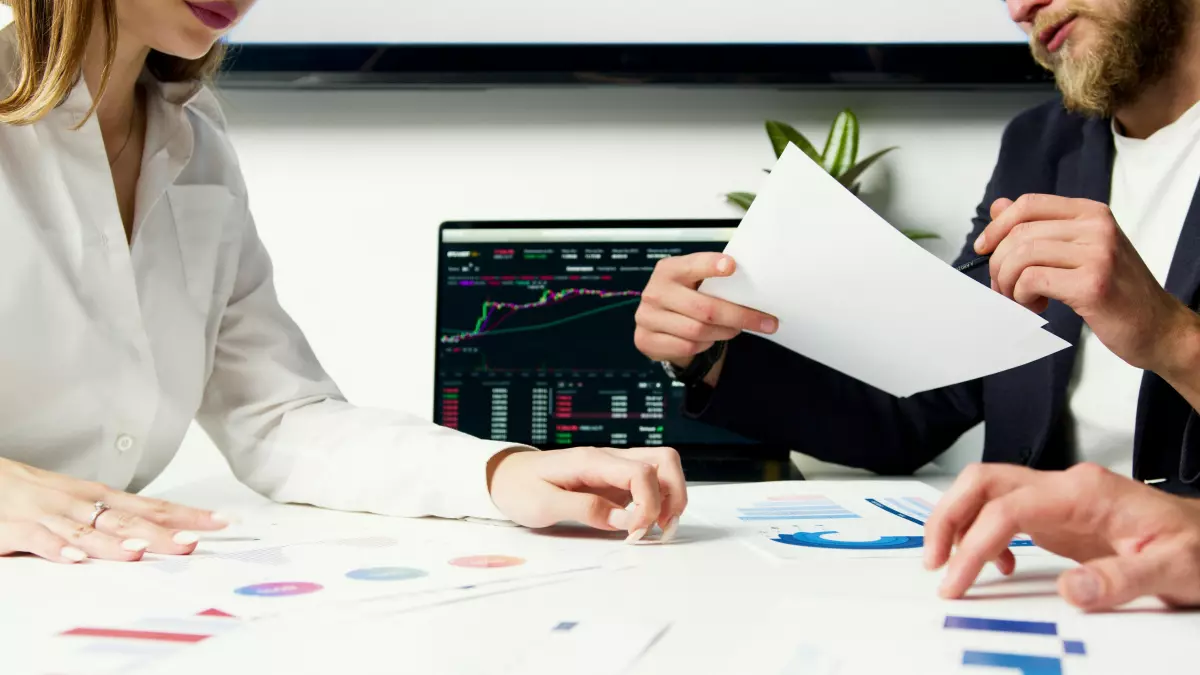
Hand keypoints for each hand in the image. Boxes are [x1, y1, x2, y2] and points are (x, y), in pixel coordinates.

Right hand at [0, 458, 229, 563]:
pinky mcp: (17, 527)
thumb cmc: (30, 491)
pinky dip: (58, 548)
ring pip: (87, 530)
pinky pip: (39, 539)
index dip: (186, 514)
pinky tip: (76, 558)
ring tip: (140, 553)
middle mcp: (79, 503)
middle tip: (191, 542)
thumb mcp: (77, 502)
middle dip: (160, 532)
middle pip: (127, 519)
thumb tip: (153, 533)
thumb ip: (111, 519)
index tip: (219, 521)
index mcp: (97, 496)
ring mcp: (49, 514)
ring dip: (114, 542)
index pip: (152, 505)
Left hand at [487, 447, 687, 541]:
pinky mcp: (614, 480)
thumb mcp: (543, 505)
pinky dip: (657, 501)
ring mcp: (613, 468)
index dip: (648, 505)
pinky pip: (649, 482)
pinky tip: (645, 523)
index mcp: (591, 461)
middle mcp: (608, 458)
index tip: (635, 533)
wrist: (504, 476)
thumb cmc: (519, 488)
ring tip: (658, 528)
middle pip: (664, 460)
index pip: (641, 473)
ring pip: (662, 468)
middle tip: (661, 528)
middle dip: (674, 495)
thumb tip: (625, 521)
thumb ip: (585, 510)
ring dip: (670, 497)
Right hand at [634, 253, 776, 380]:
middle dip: (740, 316)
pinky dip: (705, 344)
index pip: (693, 265)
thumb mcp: (695, 281)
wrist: (658, 321)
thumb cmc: (685, 296)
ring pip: (699, 331)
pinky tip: (709, 338)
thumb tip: (754, 287)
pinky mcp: (646, 340)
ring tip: (735, 328)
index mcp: (669, 269)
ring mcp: (647, 317)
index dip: (711, 265)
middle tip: (767, 322)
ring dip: (724, 332)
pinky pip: (687, 347)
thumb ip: (715, 281)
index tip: (731, 266)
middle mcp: (655, 292)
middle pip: (705, 308)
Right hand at [925, 462, 1199, 610]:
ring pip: (987, 492)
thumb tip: (1066, 590)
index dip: (974, 541)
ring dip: (957, 523)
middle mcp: (1066, 488)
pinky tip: (997, 564)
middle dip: (948, 518)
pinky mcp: (1059, 517)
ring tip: (948, 563)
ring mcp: (1060, 499)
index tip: (957, 578)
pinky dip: (984, 535)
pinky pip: (1003, 513)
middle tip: (934, 560)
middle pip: (984, 482)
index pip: (1009, 507)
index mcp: (1086, 492)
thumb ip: (1119, 580)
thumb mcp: (1173, 568)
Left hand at [977, 194, 1194, 371]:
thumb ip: (1041, 228)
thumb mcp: (1079, 251)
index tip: (983, 248)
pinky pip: (1032, 280)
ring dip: (1009, 284)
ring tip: (1022, 300)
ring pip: (1022, 256)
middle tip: (1005, 289)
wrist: (1158, 328)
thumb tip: (999, 206)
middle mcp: (1097, 227)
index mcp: (1092, 213)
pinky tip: (1038, 306)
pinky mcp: (1092, 284)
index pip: (1029, 204)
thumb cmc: (1116, 292)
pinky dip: (1022, 296)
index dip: (997, 226)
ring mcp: (1098, 254)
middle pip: (1020, 233)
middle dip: (999, 265)